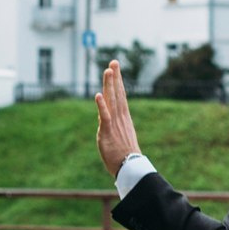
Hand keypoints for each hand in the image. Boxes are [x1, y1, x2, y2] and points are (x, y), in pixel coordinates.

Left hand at [95, 60, 141, 178]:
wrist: (130, 168)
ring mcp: (115, 124)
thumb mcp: (120, 136)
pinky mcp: (108, 132)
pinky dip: (102, 106)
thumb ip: (113, 126)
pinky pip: (105, 117)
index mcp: (124, 118)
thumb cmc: (125, 156)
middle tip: (114, 62)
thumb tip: (107, 121)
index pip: (120, 96)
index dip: (118, 81)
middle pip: (117, 94)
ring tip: (108, 70)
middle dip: (115, 77)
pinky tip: (98, 95)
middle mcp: (120, 118)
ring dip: (110, 85)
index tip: (116, 68)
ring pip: (112, 101)